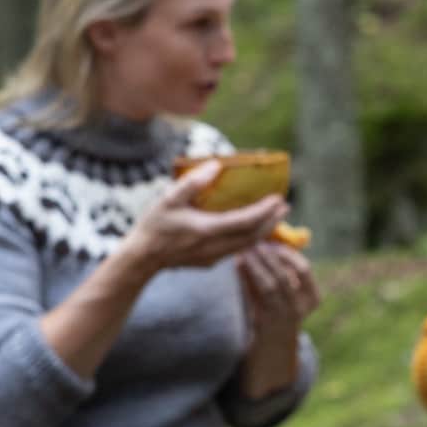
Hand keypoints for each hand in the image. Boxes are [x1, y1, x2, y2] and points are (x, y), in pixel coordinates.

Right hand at [123, 160, 286, 271]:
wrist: (141, 259)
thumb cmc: (154, 226)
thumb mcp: (169, 199)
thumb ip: (193, 182)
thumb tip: (216, 165)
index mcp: (207, 230)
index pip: (245, 221)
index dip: (264, 211)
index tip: (279, 199)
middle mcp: (214, 246)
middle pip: (253, 236)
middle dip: (271, 221)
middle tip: (284, 207)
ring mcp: (213, 257)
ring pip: (247, 246)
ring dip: (263, 231)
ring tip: (275, 218)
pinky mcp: (209, 262)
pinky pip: (237, 251)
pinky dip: (250, 239)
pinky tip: (252, 230)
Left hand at [237, 239, 319, 344]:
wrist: (273, 349)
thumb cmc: (280, 314)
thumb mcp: (287, 294)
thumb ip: (278, 271)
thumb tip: (265, 244)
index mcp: (313, 298)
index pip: (304, 269)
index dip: (287, 253)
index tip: (273, 242)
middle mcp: (301, 308)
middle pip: (285, 275)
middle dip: (268, 256)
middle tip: (255, 242)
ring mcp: (282, 316)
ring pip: (269, 285)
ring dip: (255, 265)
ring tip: (245, 251)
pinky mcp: (264, 322)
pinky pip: (254, 296)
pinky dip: (245, 278)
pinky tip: (238, 265)